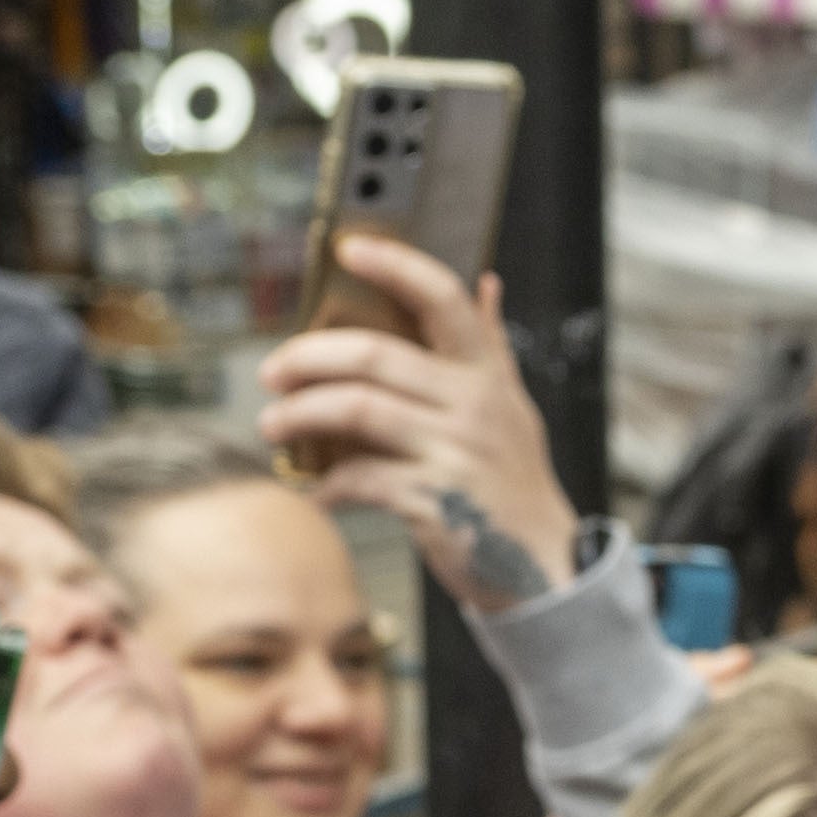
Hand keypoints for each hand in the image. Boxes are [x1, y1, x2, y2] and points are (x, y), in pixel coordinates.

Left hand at [258, 232, 581, 621]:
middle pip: (375, 356)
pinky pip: (362, 479)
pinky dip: (329, 484)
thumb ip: (492, 346)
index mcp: (486, 374)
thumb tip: (487, 283)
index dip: (394, 265)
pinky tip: (316, 490)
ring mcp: (454, 453)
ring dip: (301, 416)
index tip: (347, 249)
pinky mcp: (434, 502)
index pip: (442, 298)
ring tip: (271, 425)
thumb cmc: (515, 484)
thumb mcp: (513, 407)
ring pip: (358, 411)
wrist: (545, 567)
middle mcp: (473, 406)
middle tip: (272, 371)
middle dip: (309, 358)